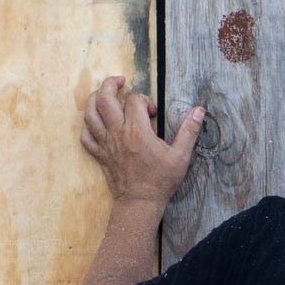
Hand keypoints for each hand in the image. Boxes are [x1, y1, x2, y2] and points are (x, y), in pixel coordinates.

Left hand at [81, 76, 201, 206]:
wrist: (140, 203)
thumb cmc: (160, 181)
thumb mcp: (180, 156)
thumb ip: (189, 131)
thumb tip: (199, 111)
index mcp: (137, 131)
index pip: (133, 100)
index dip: (143, 99)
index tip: (151, 112)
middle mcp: (117, 134)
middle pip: (104, 99)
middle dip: (110, 84)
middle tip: (120, 80)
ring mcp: (105, 144)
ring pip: (90, 114)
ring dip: (94, 99)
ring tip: (104, 95)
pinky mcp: (99, 155)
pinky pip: (86, 136)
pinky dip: (88, 125)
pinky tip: (96, 122)